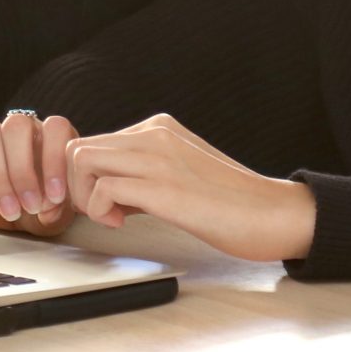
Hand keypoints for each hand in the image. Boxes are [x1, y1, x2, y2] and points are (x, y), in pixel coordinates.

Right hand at [0, 110, 80, 233]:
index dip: (56, 158)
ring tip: (10, 212)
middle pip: (16, 126)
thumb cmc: (49, 206)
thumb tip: (48, 206)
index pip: (55, 127)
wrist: (26, 218)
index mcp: (50, 137)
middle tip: (31, 206)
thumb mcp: (62, 209)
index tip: (56, 195)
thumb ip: (60, 205)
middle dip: (24, 170)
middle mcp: (22, 132)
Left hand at [63, 113, 314, 262]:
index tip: (107, 204)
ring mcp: (158, 157)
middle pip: (77, 148)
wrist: (273, 214)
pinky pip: (103, 188)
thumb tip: (107, 191)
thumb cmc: (231, 203)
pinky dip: (100, 211)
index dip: (87, 177)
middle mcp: (154, 133)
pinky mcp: (164, 187)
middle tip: (102, 212)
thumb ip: (144, 172)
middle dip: (77, 186)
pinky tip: (122, 224)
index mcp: (158, 127)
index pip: (92, 141)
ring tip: (112, 217)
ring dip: (84, 196)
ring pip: (81, 159)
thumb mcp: (180, 173)